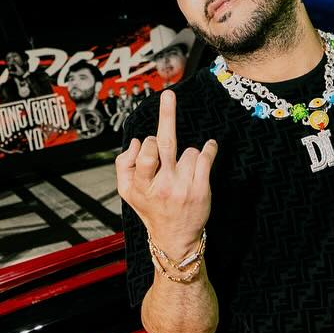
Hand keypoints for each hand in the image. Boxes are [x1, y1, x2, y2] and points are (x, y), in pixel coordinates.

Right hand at [116, 87, 216, 257]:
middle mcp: (161, 186)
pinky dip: (209, 149)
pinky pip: (206, 157)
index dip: (148, 144)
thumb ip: (124, 165)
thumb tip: (136, 141)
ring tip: (182, 174)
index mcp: (140, 185)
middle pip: (163, 144)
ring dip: (186, 156)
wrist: (174, 238)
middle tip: (169, 94)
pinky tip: (209, 148)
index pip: (144, 153)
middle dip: (167, 115)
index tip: (149, 141)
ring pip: (187, 150)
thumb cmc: (150, 208)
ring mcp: (182, 188)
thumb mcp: (126, 192)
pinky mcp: (201, 190)